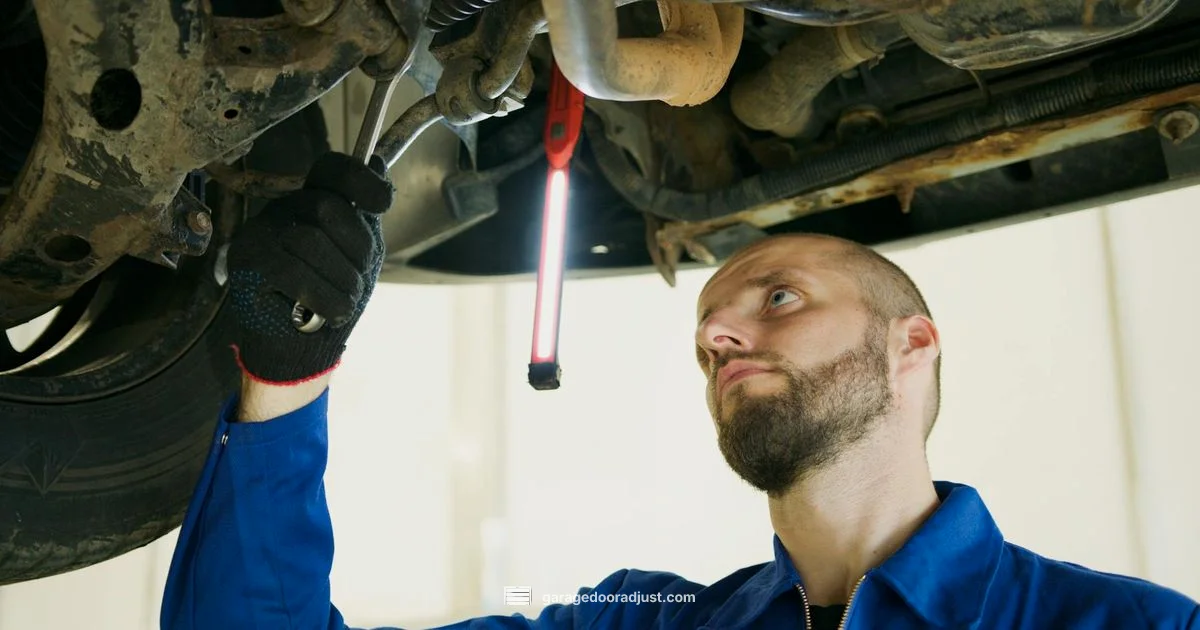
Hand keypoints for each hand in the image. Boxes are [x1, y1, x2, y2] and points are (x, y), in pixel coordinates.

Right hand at [226, 152, 393, 384]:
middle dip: (356, 249)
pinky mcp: (246, 260)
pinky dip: (322, 296)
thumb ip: (364, 214)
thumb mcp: (358, 254)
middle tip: (357, 281)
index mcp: (313, 202)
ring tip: (342, 302)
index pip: (333, 169)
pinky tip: (330, 312)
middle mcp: (284, 209)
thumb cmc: (329, 296)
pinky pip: (291, 270)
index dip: (361, 180)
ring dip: (341, 281)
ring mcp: (261, 232)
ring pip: (311, 240)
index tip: (380, 205)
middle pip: (328, 207)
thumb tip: (376, 162)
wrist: (298, 345)